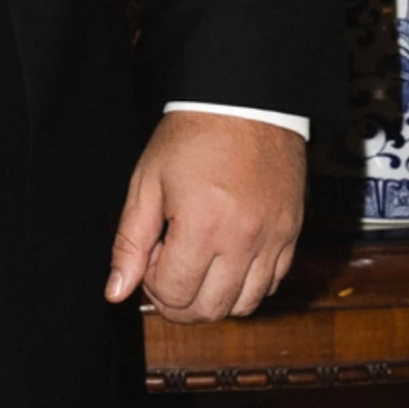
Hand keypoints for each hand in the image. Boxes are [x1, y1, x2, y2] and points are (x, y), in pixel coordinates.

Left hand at [106, 111, 305, 322]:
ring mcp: (273, 237)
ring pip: (244, 305)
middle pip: (208, 310)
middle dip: (179, 301)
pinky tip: (229, 258)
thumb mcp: (148, 180)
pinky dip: (248, 285)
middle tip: (171, 265)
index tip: (151, 253)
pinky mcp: (292, 231)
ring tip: (200, 264)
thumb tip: (116, 292)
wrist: (245, 98)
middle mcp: (242, 239)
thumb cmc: (194, 133)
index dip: (151, 283)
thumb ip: (129, 241)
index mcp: (202, 225)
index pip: (173, 294)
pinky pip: (272, 283)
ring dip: (214, 298)